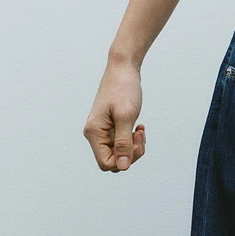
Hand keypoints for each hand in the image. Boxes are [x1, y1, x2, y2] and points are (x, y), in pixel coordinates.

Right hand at [83, 58, 145, 172]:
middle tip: (139, 135)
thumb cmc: (123, 88)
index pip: (106, 163)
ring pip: (119, 153)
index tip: (135, 142)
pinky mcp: (111, 127)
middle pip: (113, 161)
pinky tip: (138, 127)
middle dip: (131, 153)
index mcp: (94, 133)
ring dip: (133, 146)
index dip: (124, 159)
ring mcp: (103, 131)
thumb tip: (123, 167)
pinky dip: (132, 139)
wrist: (123, 68)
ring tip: (140, 130)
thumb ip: (124, 143)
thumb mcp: (125, 116)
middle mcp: (95, 134)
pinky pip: (122, 143)